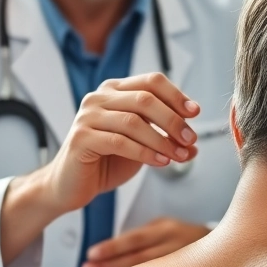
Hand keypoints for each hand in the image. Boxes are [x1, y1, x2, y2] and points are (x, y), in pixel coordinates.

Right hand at [44, 73, 200, 214]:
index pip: (151, 81)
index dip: (176, 95)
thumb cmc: (106, 161)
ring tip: (179, 155)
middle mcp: (99, 97)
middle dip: (173, 120)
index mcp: (114, 90)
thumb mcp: (141, 145)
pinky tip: (160, 161)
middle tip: (190, 138)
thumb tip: (194, 144)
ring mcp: (87, 116)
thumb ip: (164, 139)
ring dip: (162, 140)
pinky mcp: (81, 138)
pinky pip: (119, 142)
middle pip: (145, 99)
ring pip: (133, 121)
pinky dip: (144, 152)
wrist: (72, 185)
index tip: (195, 113)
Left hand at [81, 217, 210, 266]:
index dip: (112, 248)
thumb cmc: (187, 239)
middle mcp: (176, 246)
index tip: (91, 255)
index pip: (135, 240)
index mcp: (167, 229)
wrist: (229, 248)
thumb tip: (113, 254)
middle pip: (138, 259)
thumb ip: (145, 239)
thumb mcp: (168, 228)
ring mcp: (183, 264)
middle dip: (110, 266)